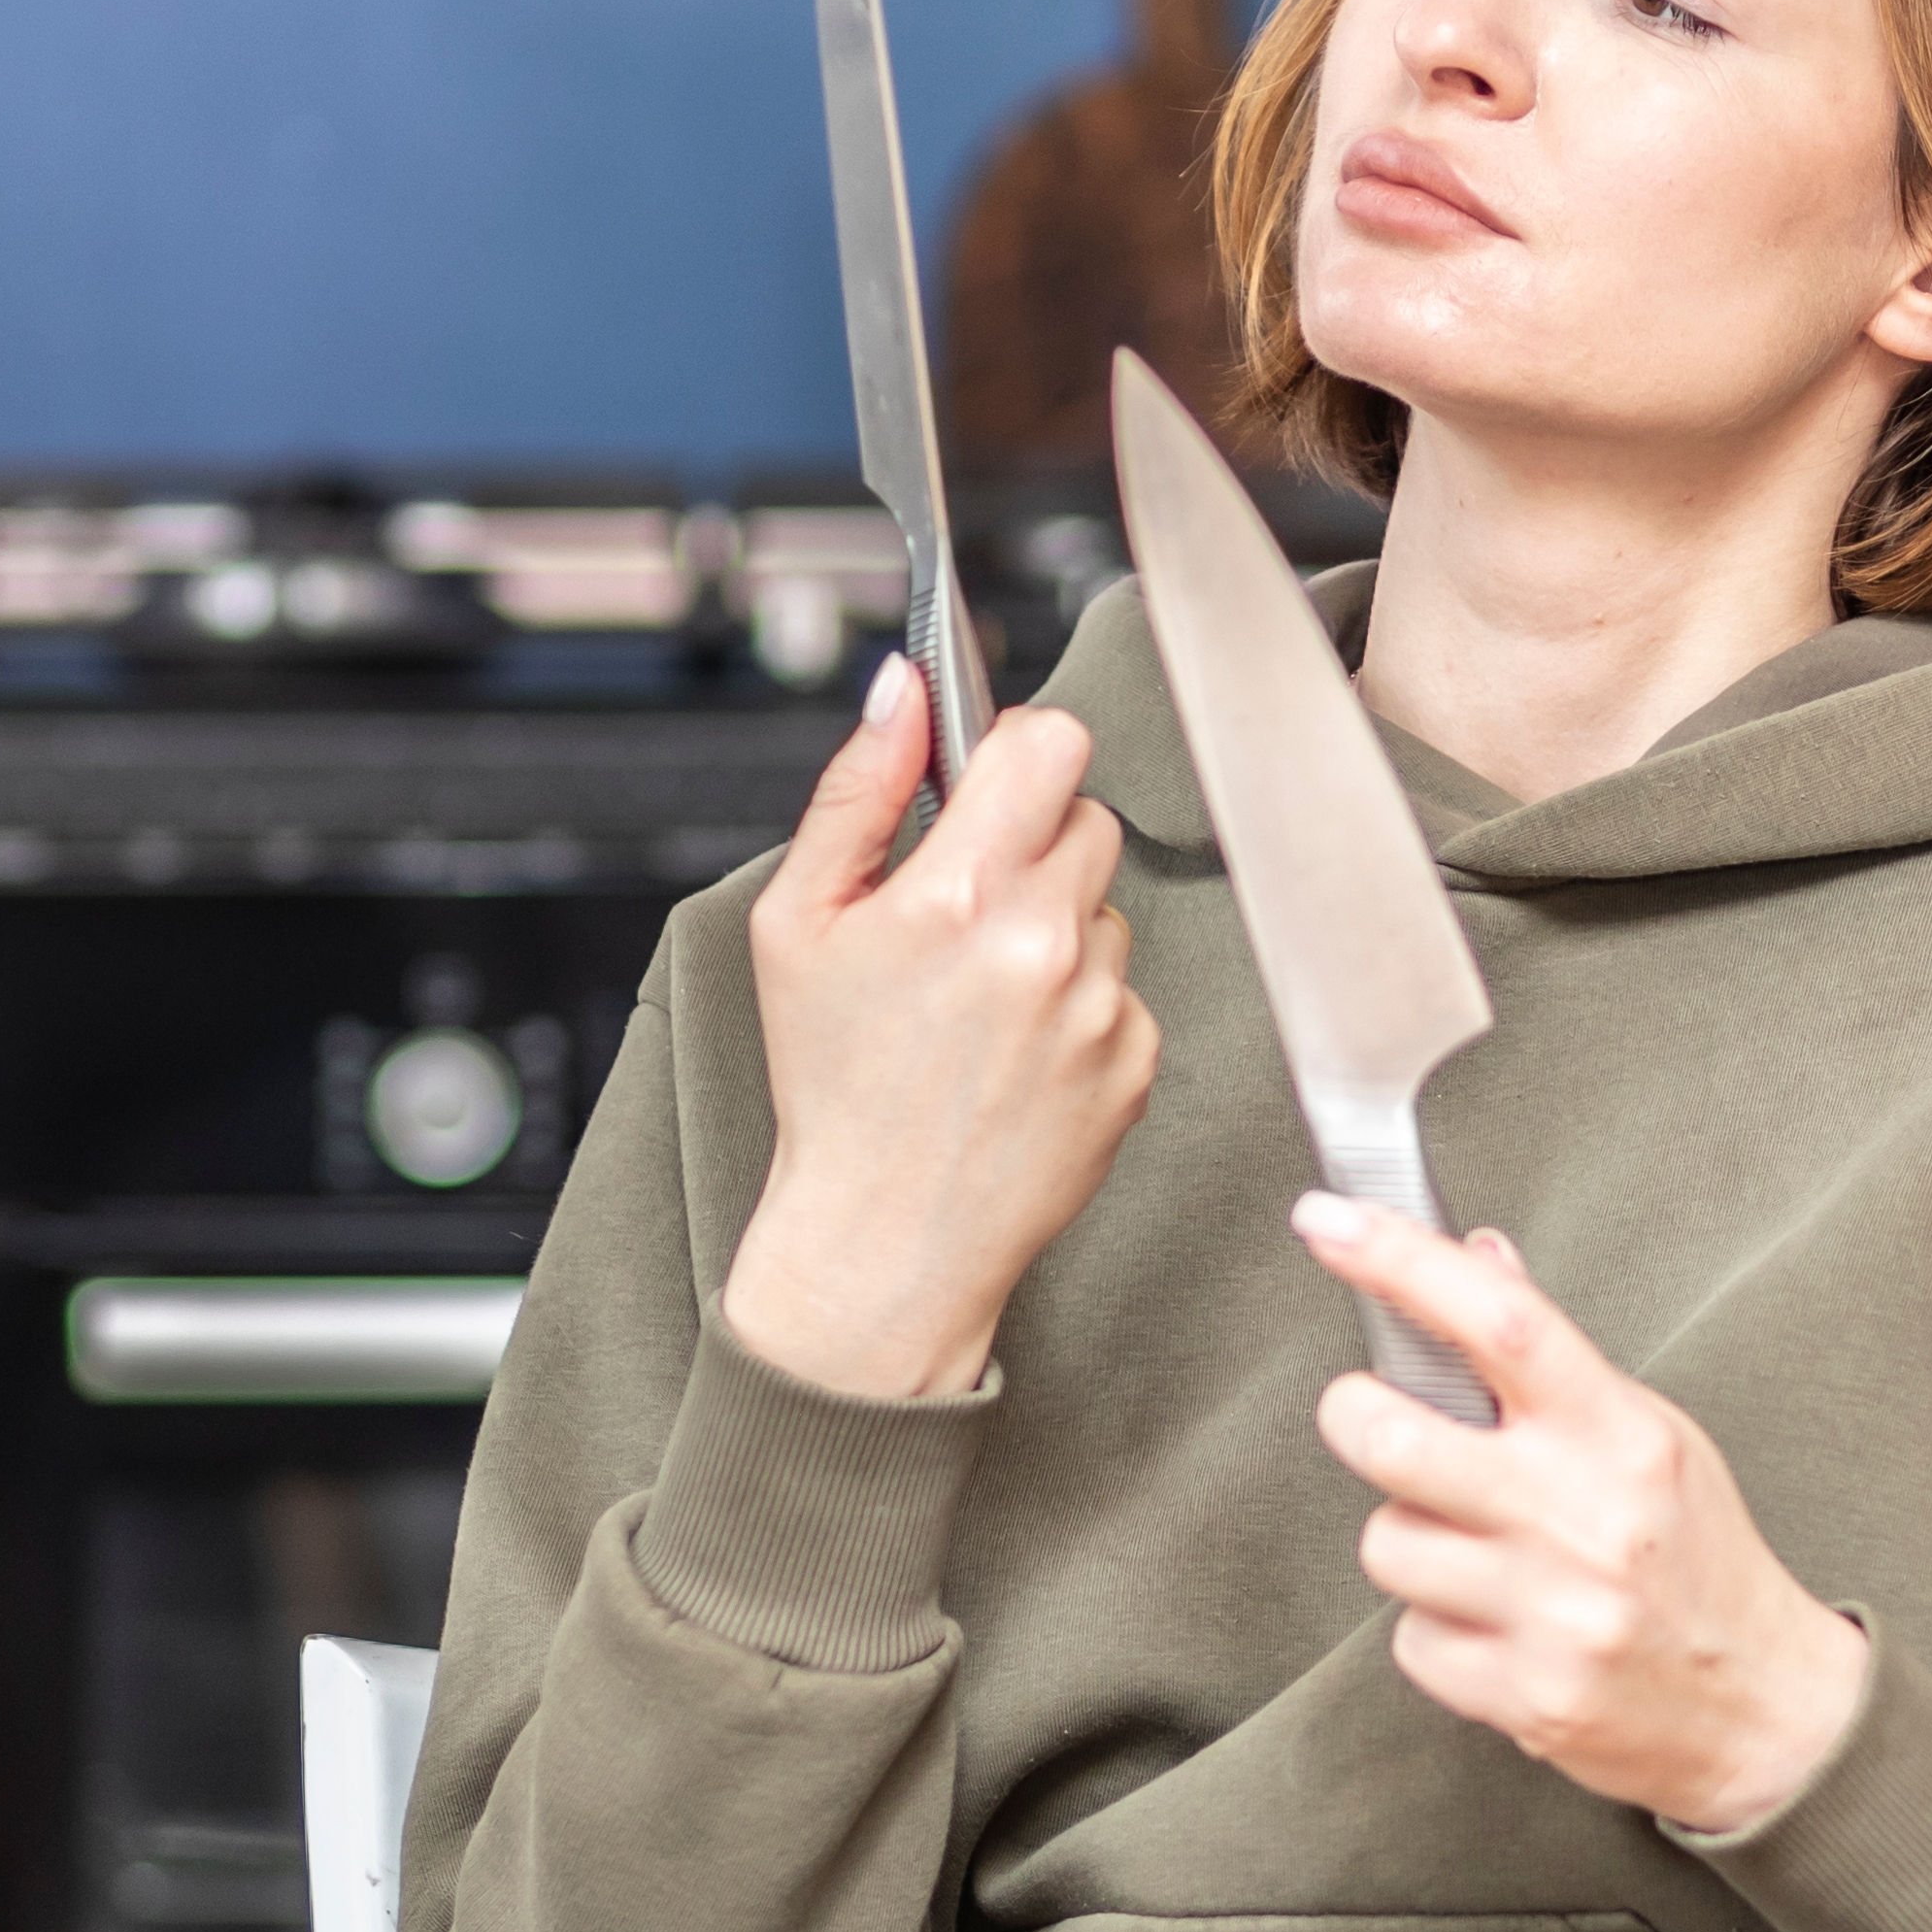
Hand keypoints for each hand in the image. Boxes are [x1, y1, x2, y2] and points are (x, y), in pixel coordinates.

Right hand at [719, 661, 1158, 1400]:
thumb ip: (858, 789)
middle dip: (1030, 843)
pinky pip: (1122, 986)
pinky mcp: (1135, 1060)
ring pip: (1104, 904)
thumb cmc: (833, 1089)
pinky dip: (1079, 1006)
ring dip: (1056, 928)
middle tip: (964, 910)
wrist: (885, 1241)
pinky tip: (1016, 1051)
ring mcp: (1100, 1006)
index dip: (1016, 753)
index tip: (986, 788)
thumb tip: (902, 690)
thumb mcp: (796, 923)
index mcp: (956, 895)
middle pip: (1086, 815)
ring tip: (982, 1000)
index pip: (1051, 743)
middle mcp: (1043, 945)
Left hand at [1294, 1196, 1870, 1833]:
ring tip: (1477, 1557)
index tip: (1328, 1222)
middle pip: (1394, 1438)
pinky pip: (1412, 1643)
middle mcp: (1584, 1517)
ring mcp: (1554, 1612)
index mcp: (1621, 1435)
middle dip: (1353, 1415)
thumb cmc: (1698, 1558)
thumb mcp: (1651, 1437)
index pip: (1502, 1323)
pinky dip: (1438, 1635)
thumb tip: (1475, 1254)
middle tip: (1372, 1417)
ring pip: (1388, 1546)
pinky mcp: (1526, 1695)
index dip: (1402, 1262)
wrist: (1764, 1712)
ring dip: (1411, 1543)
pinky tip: (1500, 1631)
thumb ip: (1553, 1358)